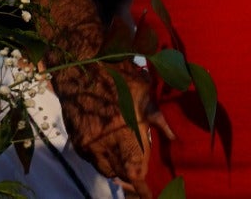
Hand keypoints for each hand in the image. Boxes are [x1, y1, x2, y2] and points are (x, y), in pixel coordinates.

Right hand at [52, 59, 174, 196]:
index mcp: (125, 132)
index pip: (135, 171)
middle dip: (133, 178)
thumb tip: (173, 137)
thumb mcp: (144, 92)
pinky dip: (104, 161)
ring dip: (119, 171)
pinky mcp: (77, 141)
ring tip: (129, 167)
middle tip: (143, 180)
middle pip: (121, 174)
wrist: (80, 65)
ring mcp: (88, 143)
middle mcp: (104, 143)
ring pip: (106, 170)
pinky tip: (113, 152)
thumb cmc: (118, 74)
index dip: (143, 187)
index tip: (150, 195)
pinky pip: (93, 161)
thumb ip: (158, 119)